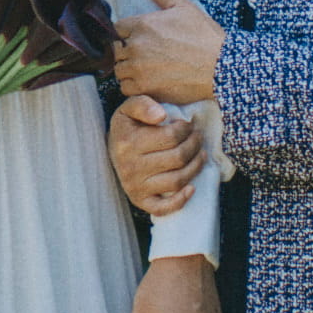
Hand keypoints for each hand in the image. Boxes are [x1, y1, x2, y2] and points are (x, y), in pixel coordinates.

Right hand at [110, 95, 201, 216]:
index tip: (188, 125)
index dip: (186, 129)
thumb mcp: (129, 109)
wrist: (111, 150)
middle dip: (194, 145)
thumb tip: (162, 115)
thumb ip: (143, 104)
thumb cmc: (127, 128)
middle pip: (178, 158)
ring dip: (195, 167)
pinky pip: (162, 208)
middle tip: (198, 137)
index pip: (171, 136)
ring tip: (200, 155)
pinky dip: (180, 200)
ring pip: (177, 180)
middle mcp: (130, 167)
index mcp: (128, 143)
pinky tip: (192, 187)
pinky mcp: (139, 200)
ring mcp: (135, 186)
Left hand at [113, 0, 226, 106]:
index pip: (116, 28)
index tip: (136, 39)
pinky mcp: (146, 88)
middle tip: (143, 55)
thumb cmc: (205, 36)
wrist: (222, 67)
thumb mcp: (184, 7)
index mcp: (143, 24)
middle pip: (116, 50)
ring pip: (119, 70)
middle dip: (126, 52)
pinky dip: (132, 87)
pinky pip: (125, 88)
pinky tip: (146, 82)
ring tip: (145, 69)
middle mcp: (137, 45)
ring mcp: (139, 68)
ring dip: (128, 70)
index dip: (125, 34)